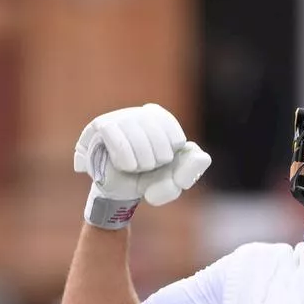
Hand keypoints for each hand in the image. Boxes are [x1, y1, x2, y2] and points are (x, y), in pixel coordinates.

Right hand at [73, 104, 211, 227]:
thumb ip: (191, 170)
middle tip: (147, 168)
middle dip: (154, 161)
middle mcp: (141, 112)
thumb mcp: (174, 181)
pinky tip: (124, 166)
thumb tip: (203, 157)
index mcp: (163, 119)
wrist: (118, 191)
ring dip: (140, 162)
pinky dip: (125, 160)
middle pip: (157, 136)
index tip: (162, 164)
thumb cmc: (148, 180)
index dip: (169, 159)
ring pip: (137, 137)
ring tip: (135, 167)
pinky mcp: (100, 125)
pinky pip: (118, 140)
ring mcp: (120, 116)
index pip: (175, 139)